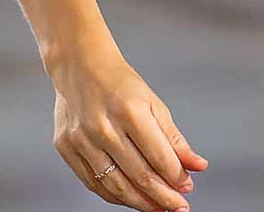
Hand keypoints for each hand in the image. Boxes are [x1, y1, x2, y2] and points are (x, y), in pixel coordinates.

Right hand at [50, 48, 207, 210]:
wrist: (80, 65)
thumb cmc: (120, 83)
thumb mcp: (152, 102)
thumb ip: (174, 137)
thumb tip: (197, 165)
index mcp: (130, 110)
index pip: (157, 155)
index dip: (175, 176)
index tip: (188, 188)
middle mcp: (103, 127)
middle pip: (138, 174)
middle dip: (162, 196)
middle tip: (178, 207)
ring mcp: (81, 139)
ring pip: (115, 185)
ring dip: (140, 202)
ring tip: (159, 208)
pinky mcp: (66, 148)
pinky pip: (93, 183)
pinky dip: (114, 196)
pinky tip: (131, 199)